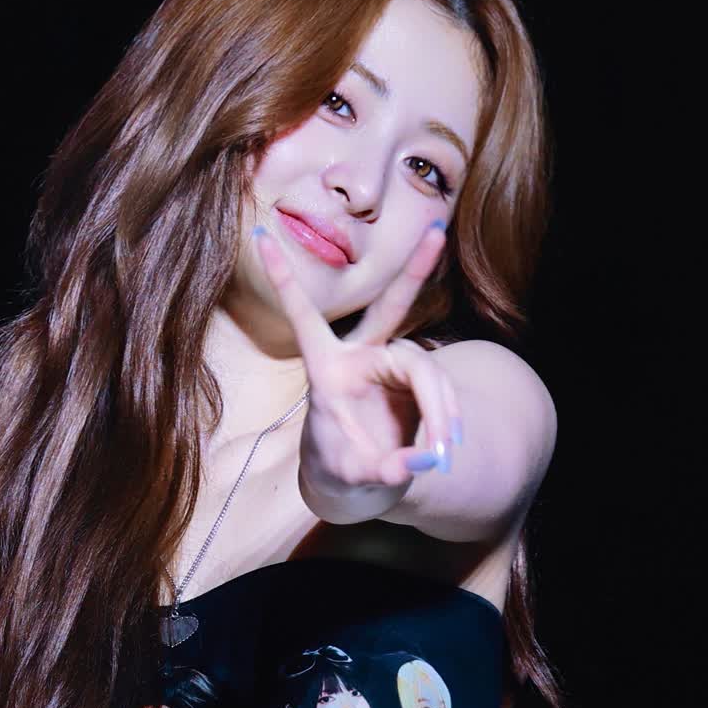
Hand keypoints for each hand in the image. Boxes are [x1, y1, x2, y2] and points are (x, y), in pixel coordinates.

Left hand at [252, 220, 462, 498]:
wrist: (358, 475)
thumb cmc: (341, 466)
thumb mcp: (353, 474)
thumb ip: (382, 469)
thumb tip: (422, 462)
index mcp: (326, 368)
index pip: (305, 318)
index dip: (285, 279)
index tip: (259, 235)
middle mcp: (361, 355)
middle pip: (390, 309)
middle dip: (415, 272)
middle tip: (436, 232)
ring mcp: (393, 364)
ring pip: (426, 368)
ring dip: (441, 406)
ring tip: (443, 449)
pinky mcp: (417, 379)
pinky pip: (440, 390)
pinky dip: (447, 416)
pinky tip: (447, 444)